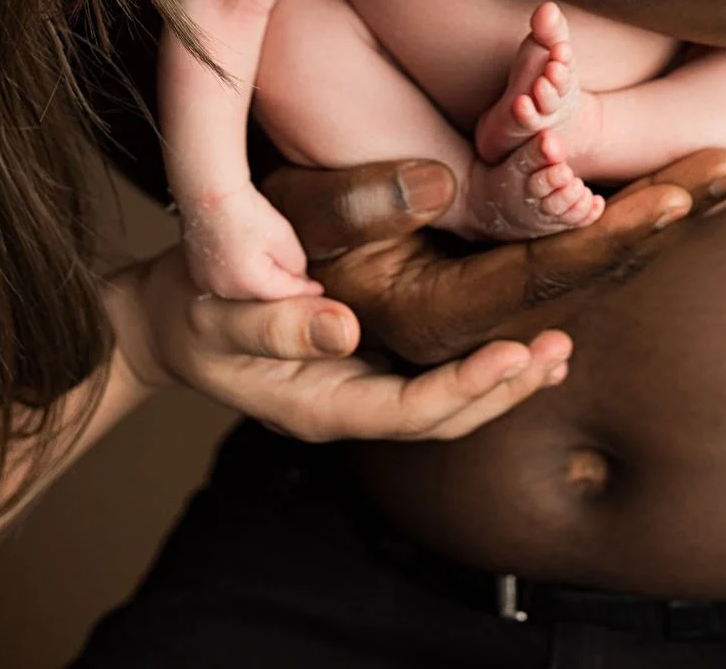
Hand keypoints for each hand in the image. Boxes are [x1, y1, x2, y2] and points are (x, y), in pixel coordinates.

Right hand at [114, 242, 571, 442]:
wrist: (168, 317)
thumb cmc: (191, 308)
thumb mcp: (219, 312)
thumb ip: (274, 326)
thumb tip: (342, 331)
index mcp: (321, 403)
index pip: (410, 411)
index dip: (465, 388)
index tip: (513, 355)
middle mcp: (349, 403)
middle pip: (442, 417)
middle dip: (502, 390)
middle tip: (557, 354)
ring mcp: (358, 387)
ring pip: (443, 400)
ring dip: (501, 380)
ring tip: (556, 353)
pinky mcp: (364, 363)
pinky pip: (431, 374)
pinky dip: (476, 360)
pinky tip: (514, 339)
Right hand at [179, 184, 322, 301]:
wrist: (210, 195)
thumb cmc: (247, 212)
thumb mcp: (283, 237)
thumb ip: (296, 264)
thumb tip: (300, 278)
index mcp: (249, 283)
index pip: (286, 293)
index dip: (305, 289)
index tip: (319, 287)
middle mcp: (226, 290)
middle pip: (264, 294)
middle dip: (281, 285)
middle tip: (300, 275)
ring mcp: (208, 283)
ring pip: (245, 288)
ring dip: (259, 280)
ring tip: (271, 264)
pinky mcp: (198, 272)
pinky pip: (228, 280)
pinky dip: (240, 273)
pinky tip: (247, 258)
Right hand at [262, 151, 725, 365]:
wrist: (215, 319)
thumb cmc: (245, 263)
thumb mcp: (290, 225)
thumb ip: (356, 203)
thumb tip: (438, 178)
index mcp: (432, 320)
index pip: (545, 277)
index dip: (615, 233)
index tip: (677, 194)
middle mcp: (466, 333)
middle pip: (589, 279)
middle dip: (668, 221)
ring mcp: (472, 320)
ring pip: (587, 275)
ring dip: (658, 224)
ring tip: (724, 176)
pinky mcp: (471, 297)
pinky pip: (561, 272)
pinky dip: (616, 237)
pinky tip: (658, 211)